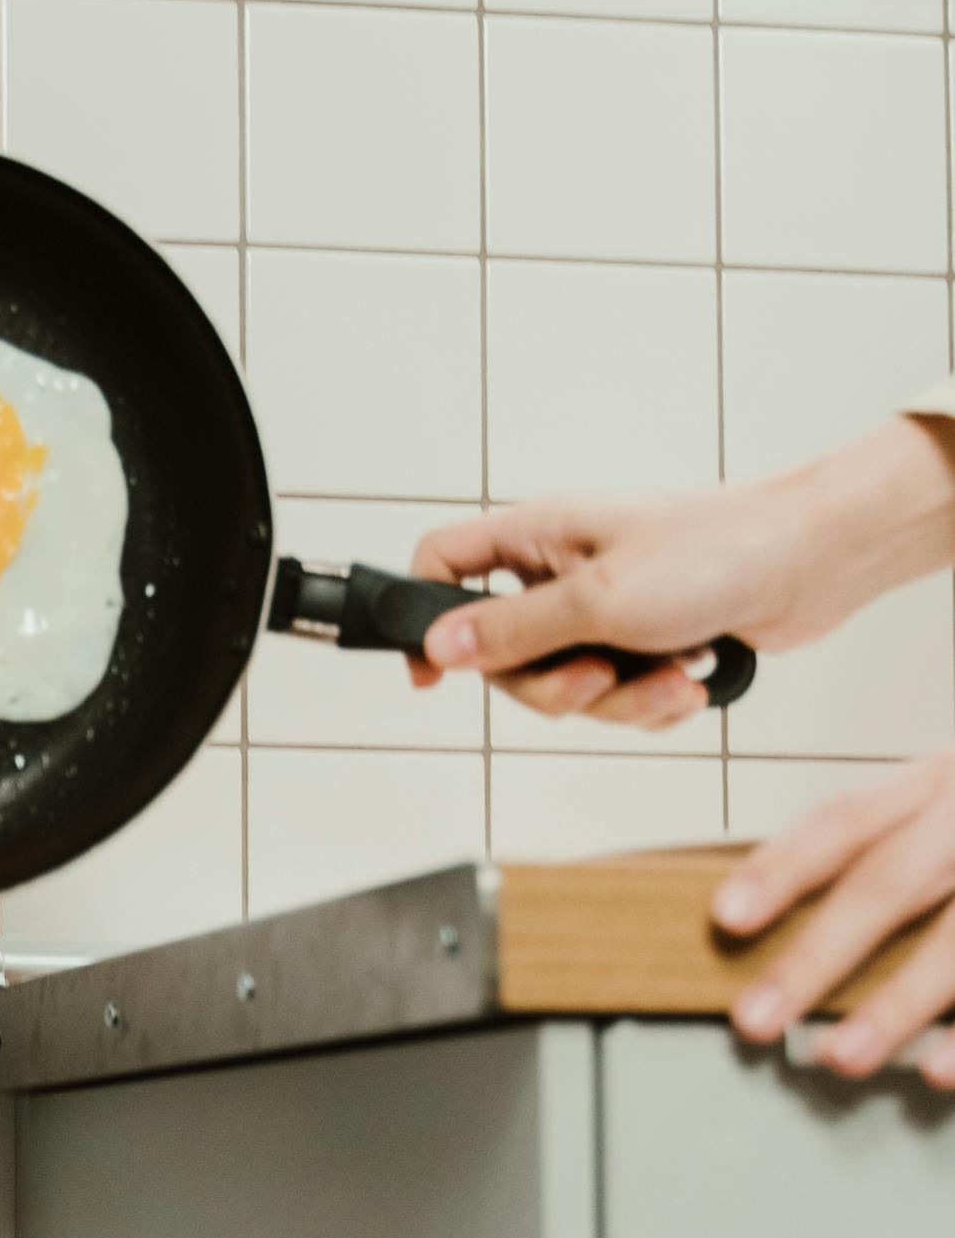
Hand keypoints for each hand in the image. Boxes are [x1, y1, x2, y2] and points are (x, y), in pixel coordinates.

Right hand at [408, 480, 837, 730]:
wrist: (813, 563)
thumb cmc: (717, 550)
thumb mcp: (598, 600)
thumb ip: (511, 630)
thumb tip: (441, 646)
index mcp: (539, 536)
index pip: (444, 563)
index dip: (425, 618)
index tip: (432, 675)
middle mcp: (565, 570)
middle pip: (507, 653)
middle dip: (555, 686)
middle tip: (595, 678)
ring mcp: (607, 608)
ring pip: (568, 685)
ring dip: (618, 699)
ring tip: (666, 680)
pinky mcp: (647, 640)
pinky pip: (618, 696)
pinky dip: (652, 701)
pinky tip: (689, 681)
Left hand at [714, 755, 954, 1085]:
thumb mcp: (945, 807)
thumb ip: (887, 850)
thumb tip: (761, 920)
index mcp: (938, 783)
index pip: (847, 820)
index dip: (783, 866)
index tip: (726, 917)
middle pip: (893, 880)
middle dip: (819, 953)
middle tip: (757, 1017)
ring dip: (900, 1002)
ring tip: (841, 1058)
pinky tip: (939, 1071)